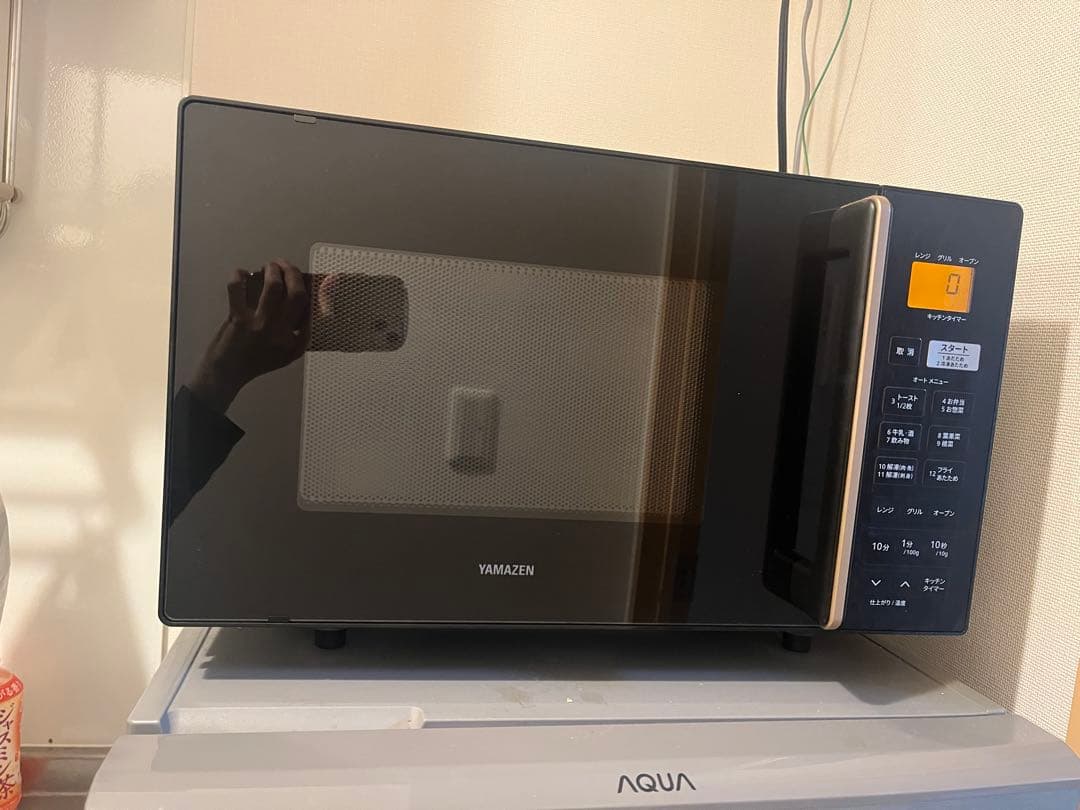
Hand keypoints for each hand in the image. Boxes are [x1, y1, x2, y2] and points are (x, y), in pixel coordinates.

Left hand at [189, 259, 310, 412]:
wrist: (227, 372)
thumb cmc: (258, 362)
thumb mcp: (289, 354)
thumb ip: (302, 333)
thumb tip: (313, 306)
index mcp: (294, 340)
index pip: (310, 309)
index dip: (317, 289)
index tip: (315, 277)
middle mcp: (278, 330)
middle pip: (295, 293)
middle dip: (293, 272)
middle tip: (286, 266)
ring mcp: (257, 323)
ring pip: (272, 286)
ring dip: (272, 269)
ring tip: (269, 267)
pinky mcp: (236, 317)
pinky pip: (237, 288)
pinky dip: (239, 275)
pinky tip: (242, 275)